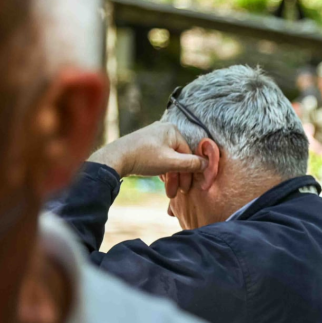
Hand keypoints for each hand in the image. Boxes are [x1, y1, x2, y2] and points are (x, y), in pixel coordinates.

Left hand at [89, 123, 206, 190]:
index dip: (189, 173)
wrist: (114, 158)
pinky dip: (162, 170)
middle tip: (177, 192)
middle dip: (178, 176)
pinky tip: (161, 181)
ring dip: (170, 176)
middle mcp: (164, 130)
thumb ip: (191, 164)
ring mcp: (153, 136)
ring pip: (169, 159)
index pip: (188, 153)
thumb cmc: (144, 158)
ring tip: (169, 191)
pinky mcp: (144, 144)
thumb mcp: (171, 163)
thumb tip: (207, 164)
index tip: (187, 188)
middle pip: (178, 157)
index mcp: (172, 130)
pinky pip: (160, 157)